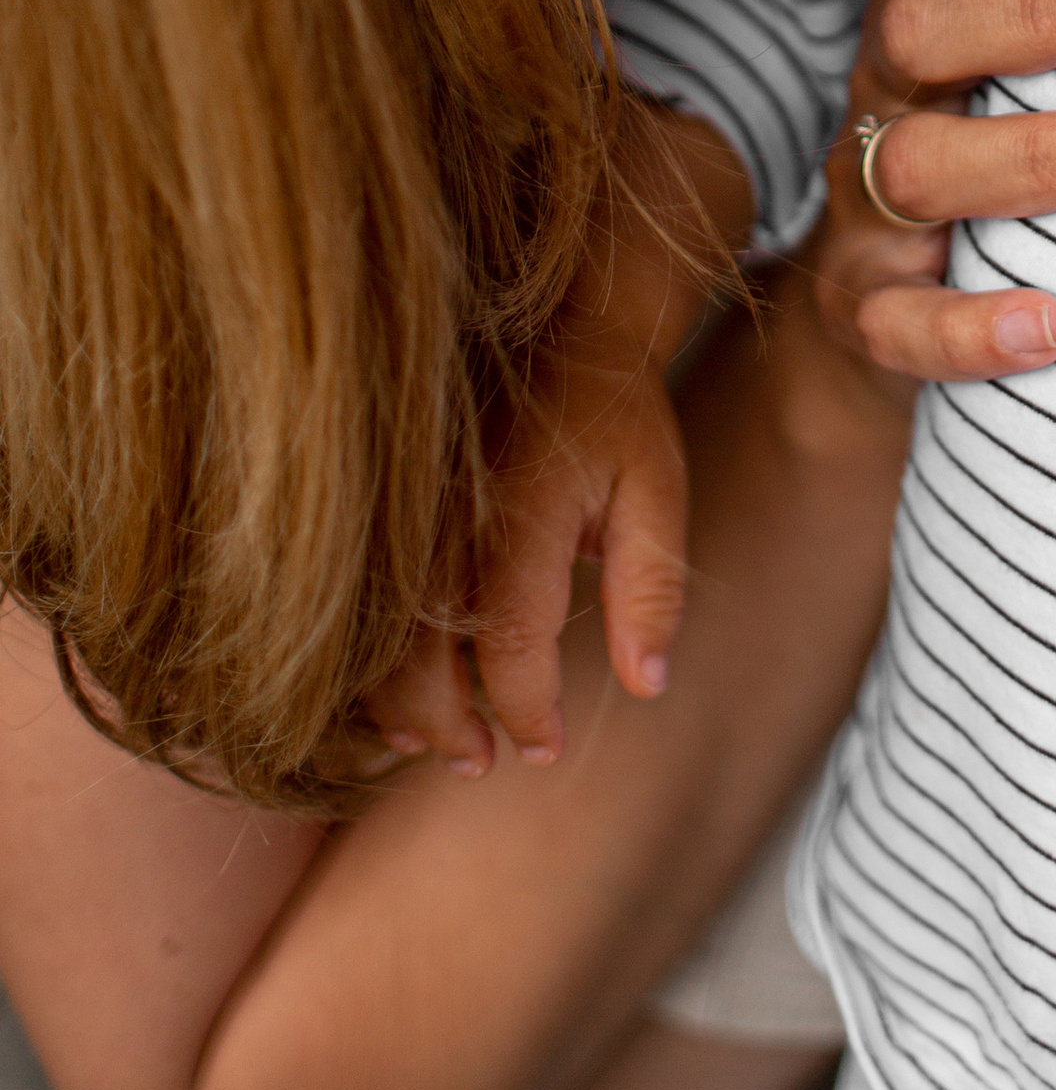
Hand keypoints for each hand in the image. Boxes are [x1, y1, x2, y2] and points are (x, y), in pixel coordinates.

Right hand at [360, 315, 688, 778]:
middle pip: (422, 651)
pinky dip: (372, 656)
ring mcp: (412, 506)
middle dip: (448, 725)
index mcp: (523, 511)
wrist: (571, 324)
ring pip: (377, 631)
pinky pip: (362, 598)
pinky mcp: (392, 503)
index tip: (545, 751)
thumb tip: (648, 686)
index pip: (511, 642)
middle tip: (481, 764)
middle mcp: (452, 512)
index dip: (526, 711)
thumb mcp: (658, 493)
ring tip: (438, 745)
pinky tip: (398, 695)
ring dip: (399, 701)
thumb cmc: (620, 418)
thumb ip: (652, 589)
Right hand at [807, 0, 1055, 381]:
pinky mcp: (866, 305)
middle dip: (1039, 8)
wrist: (889, 299)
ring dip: (1039, 155)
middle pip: (923, 21)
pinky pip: (898, 321)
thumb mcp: (1048, 32)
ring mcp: (866, 194)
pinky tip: (1052, 325)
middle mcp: (890, 77)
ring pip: (920, 163)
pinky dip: (969, 326)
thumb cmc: (1021, 115)